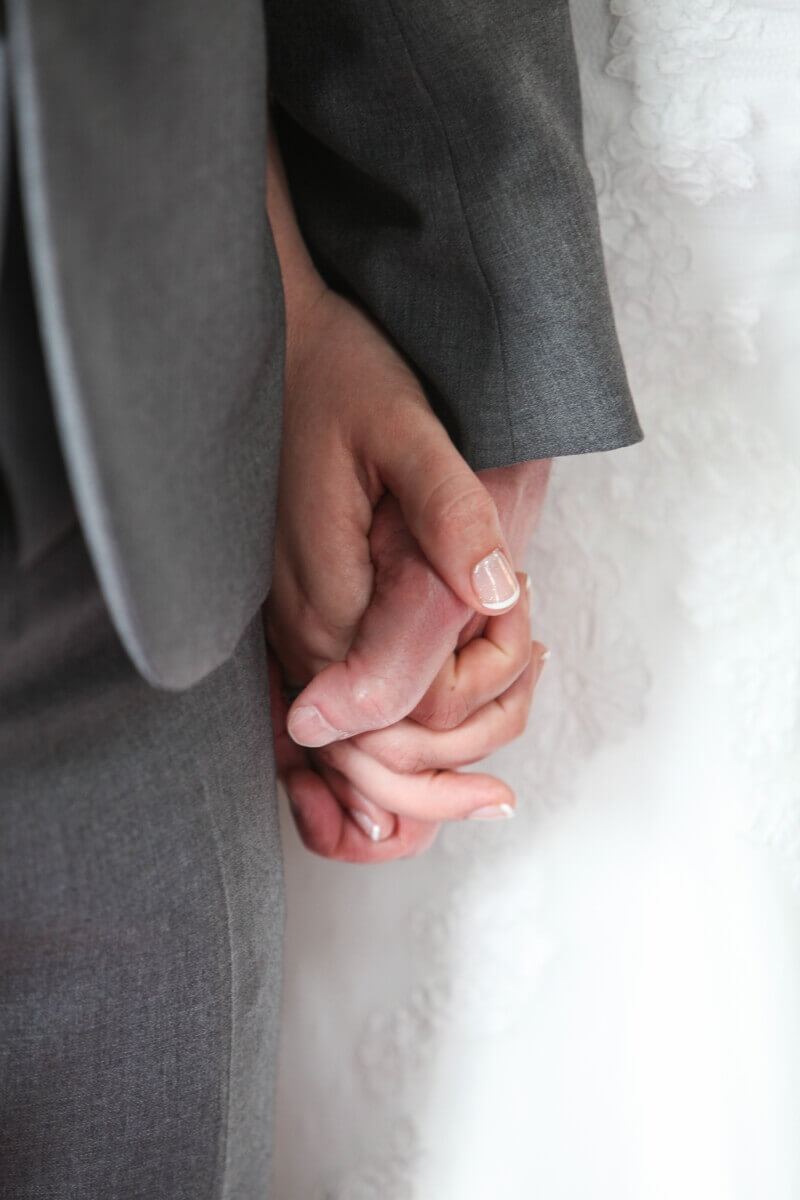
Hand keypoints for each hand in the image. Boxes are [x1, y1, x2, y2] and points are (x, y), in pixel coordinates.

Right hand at [265, 112, 550, 859]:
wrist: (281, 358)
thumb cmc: (342, 384)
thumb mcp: (408, 431)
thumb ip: (451, 515)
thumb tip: (499, 595)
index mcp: (330, 597)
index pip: (402, 713)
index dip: (476, 704)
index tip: (527, 645)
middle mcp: (302, 633)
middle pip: (375, 754)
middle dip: (453, 757)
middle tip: (523, 687)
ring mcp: (291, 634)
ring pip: (355, 746)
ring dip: (430, 748)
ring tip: (503, 676)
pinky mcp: (297, 622)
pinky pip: (339, 714)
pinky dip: (391, 734)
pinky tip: (442, 709)